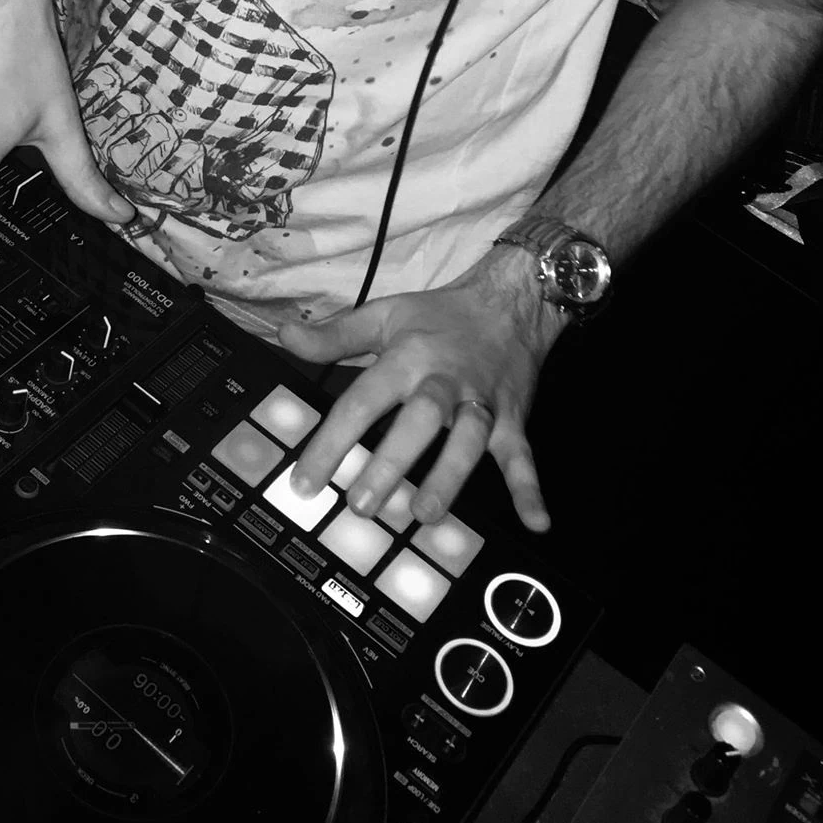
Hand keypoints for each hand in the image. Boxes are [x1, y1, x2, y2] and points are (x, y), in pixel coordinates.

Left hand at [277, 253, 563, 533]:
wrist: (511, 301)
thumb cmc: (441, 315)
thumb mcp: (383, 315)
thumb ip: (333, 335)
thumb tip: (286, 336)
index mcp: (406, 358)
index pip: (362, 401)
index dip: (331, 442)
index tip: (306, 481)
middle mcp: (443, 382)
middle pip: (418, 421)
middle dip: (391, 463)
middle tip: (363, 503)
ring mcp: (481, 403)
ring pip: (468, 440)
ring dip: (449, 476)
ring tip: (424, 513)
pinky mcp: (512, 419)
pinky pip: (522, 456)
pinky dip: (530, 488)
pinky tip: (536, 521)